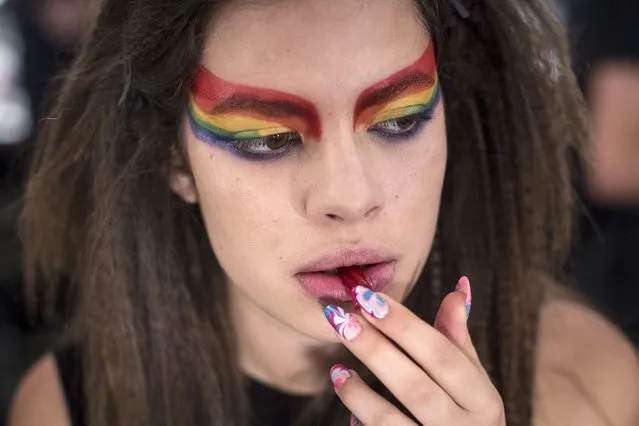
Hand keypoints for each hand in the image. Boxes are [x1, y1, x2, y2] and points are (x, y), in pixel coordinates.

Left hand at [324, 277, 505, 425]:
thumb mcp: (472, 382)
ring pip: (390, 422)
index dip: (404, 325)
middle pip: (414, 387)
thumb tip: (458, 287)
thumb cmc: (467, 416)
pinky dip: (360, 422)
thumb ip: (458, 339)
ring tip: (337, 370)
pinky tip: (346, 403)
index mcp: (482, 401)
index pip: (441, 354)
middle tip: (341, 318)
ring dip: (359, 394)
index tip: (367, 296)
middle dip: (375, 350)